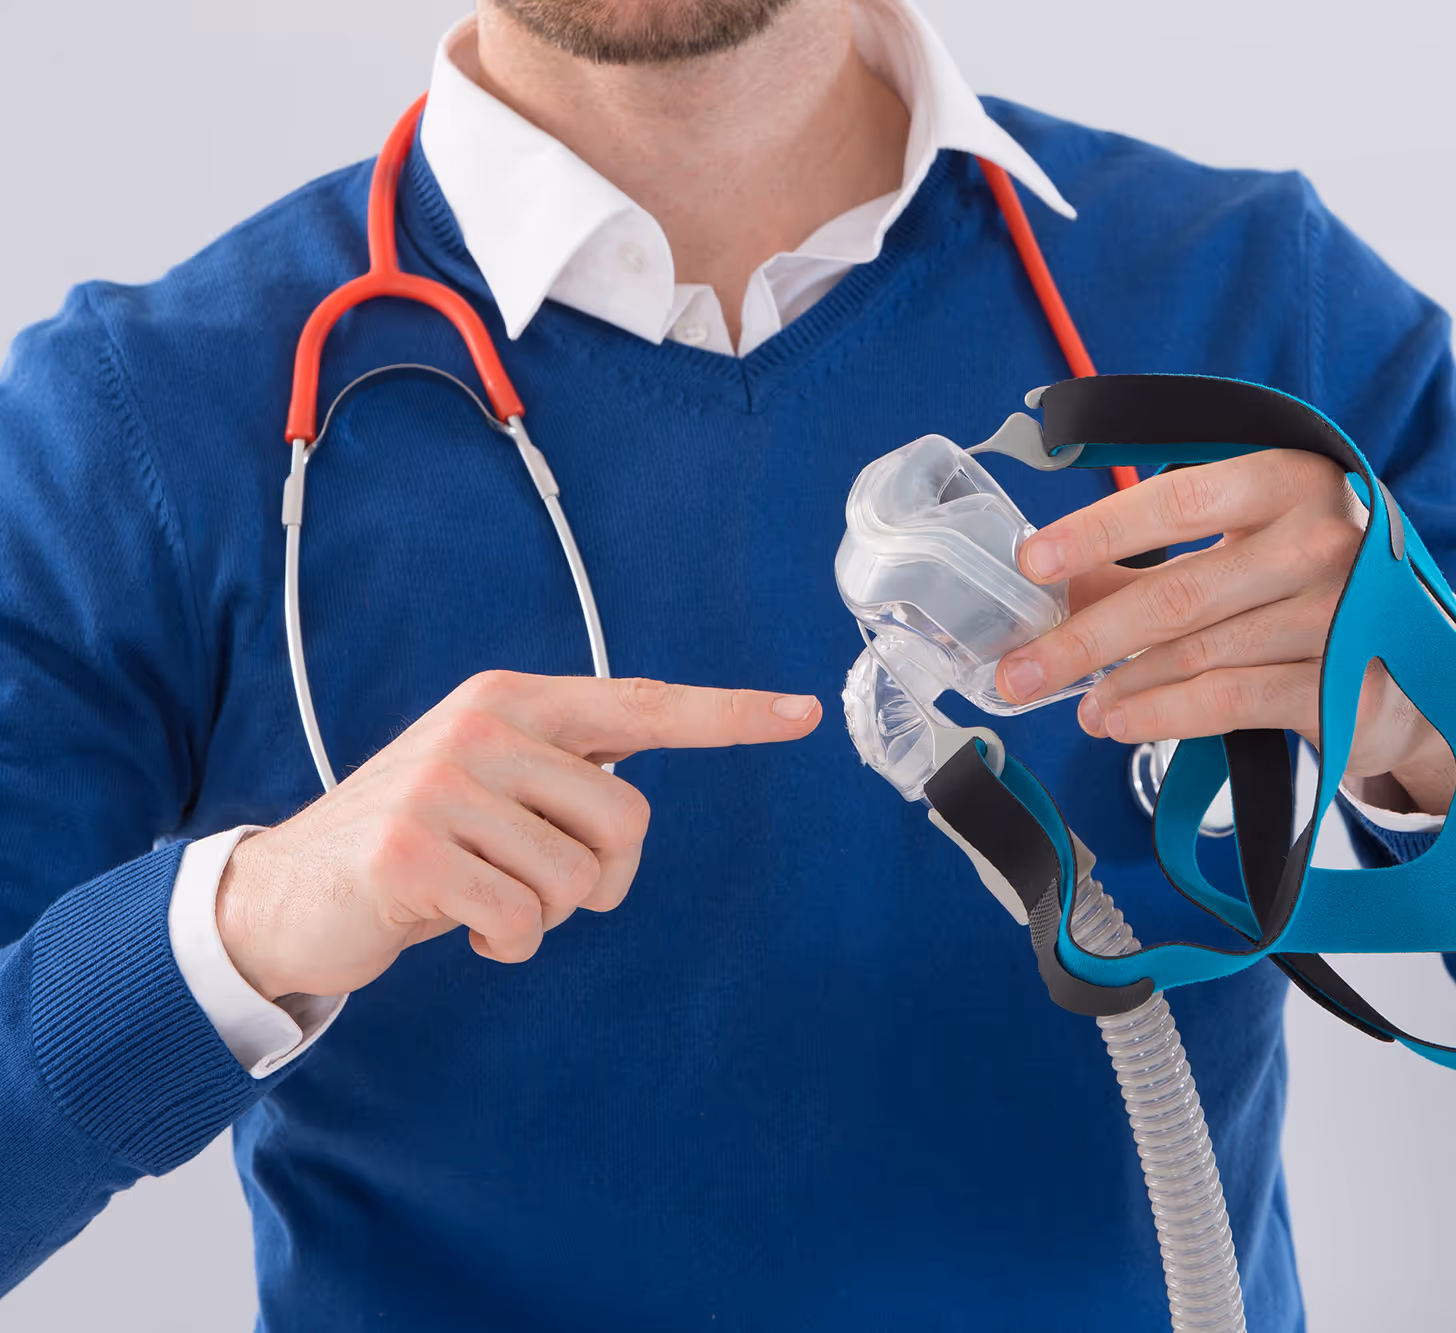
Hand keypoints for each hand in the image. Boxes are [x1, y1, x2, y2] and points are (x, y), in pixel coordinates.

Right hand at [217, 671, 821, 999]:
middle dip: (599, 877)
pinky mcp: (416, 851)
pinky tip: (460, 926)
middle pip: (626, 820)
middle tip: (538, 885)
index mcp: (511, 700)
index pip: (643, 705)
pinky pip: (525, 920)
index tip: (802, 711)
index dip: (729, 715)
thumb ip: (566, 770)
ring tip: (485, 899)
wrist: (291, 893)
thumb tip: (644, 778)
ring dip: (543, 914)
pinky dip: (507, 943)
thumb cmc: (419, 844)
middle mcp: (483, 727)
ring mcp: (445, 784)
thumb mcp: (492, 785)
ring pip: (576, 879)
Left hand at [993, 451, 1455, 814]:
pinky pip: (1229, 700)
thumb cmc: (1311, 585)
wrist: (1421, 658)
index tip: (1030, 562)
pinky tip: (1120, 722)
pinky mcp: (1344, 684)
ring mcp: (1340, 614)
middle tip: (1018, 670)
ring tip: (1071, 704)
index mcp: (1291, 479)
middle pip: (1176, 592)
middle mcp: (1323, 539)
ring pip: (1197, 653)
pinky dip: (1162, 715)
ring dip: (1118, 684)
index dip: (1098, 531)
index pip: (1178, 500)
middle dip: (1084, 637)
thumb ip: (1149, 563)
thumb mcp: (1242, 546)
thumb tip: (1051, 586)